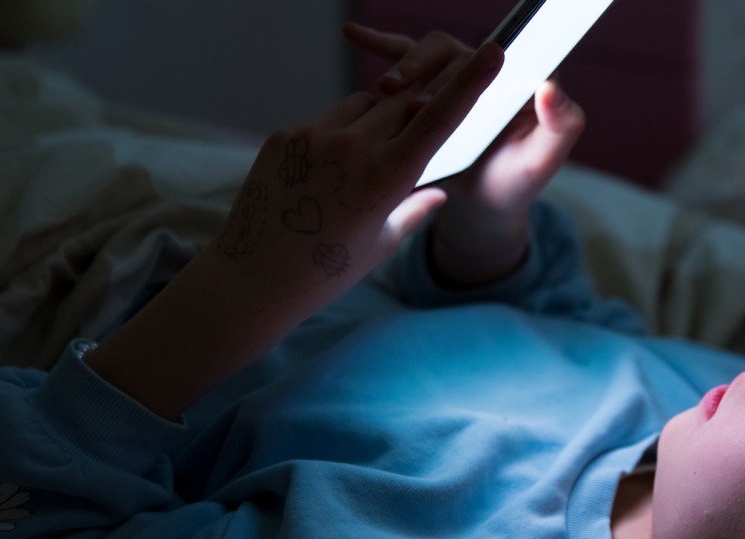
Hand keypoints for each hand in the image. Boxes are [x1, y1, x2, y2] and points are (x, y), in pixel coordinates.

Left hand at [210, 34, 504, 305]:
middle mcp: (352, 148)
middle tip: (413, 142)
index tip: (492, 52)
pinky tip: (324, 175)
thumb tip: (441, 193)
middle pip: (404, 106)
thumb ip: (415, 210)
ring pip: (366, 105)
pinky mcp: (285, 135)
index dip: (470, 83)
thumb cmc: (325, 272)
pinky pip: (327, 118)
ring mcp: (314, 137)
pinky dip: (339, 134)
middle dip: (417, 115)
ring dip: (377, 121)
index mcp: (386, 178)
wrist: (252, 279)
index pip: (438, 117)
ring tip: (359, 169)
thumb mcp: (382, 244)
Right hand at [344, 23, 585, 285]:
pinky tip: (352, 33)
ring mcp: (453, 75)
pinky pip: (401, 57)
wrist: (480, 203)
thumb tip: (550, 87)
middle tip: (405, 91)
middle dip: (426, 68)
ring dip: (403, 66)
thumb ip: (561, 127)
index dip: (481, 59)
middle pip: (454, 53)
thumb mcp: (542, 162)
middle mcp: (485, 69)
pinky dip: (377, 42)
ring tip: (385, 88)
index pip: (502, 55)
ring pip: (424, 55)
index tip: (460, 70)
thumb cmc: (515, 183)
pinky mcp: (425, 84)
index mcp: (519, 79)